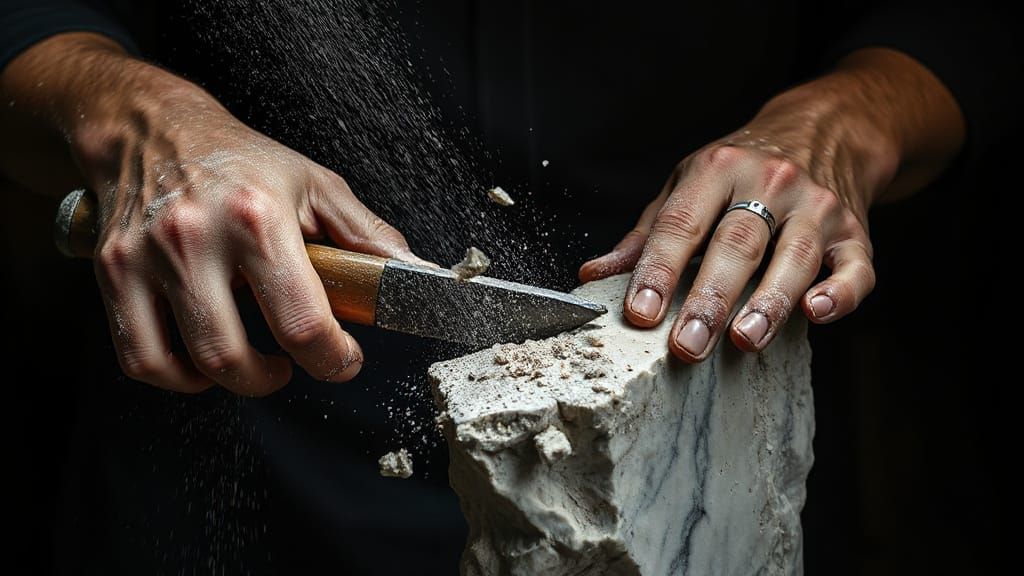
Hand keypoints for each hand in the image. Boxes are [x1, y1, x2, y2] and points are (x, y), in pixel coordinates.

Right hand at [3, 34, 421, 393]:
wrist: (153, 129)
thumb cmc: (242, 160)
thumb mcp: (315, 184)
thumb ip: (367, 236)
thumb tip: (415, 275)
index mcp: (258, 219)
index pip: (301, 322)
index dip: (332, 358)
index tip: (344, 360)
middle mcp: (196, 239)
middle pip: (233, 358)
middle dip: (276, 379)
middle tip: (297, 363)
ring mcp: (146, 259)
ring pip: (186, 365)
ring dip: (231, 381)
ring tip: (254, 362)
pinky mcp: (113, 272)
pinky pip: (140, 357)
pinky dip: (176, 376)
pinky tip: (203, 357)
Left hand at [580, 48, 963, 361]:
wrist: (825, 129)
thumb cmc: (741, 169)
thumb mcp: (688, 185)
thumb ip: (646, 235)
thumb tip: (592, 276)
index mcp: (717, 169)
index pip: (681, 222)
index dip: (658, 269)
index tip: (640, 313)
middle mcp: (769, 182)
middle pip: (737, 242)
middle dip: (710, 297)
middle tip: (687, 344)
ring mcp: (817, 206)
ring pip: (795, 256)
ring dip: (770, 301)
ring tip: (744, 340)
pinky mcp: (855, 231)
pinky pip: (854, 266)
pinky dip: (840, 292)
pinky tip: (817, 313)